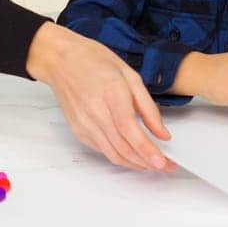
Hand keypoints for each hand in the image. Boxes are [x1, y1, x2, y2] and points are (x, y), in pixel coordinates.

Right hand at [26, 22, 172, 171]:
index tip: (164, 163)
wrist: (61, 60)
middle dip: (147, 163)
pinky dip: (120, 155)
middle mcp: (95, 113)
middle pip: (123, 148)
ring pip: (113, 155)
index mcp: (111, 94)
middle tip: (166, 166)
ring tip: (152, 163)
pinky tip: (131, 153)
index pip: (130, 131)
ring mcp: (84, 124)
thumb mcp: (130, 75)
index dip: (148, 150)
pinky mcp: (78, 131)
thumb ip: (148, 107)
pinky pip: (102, 150)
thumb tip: (162, 133)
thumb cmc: (94, 61)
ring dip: (134, 164)